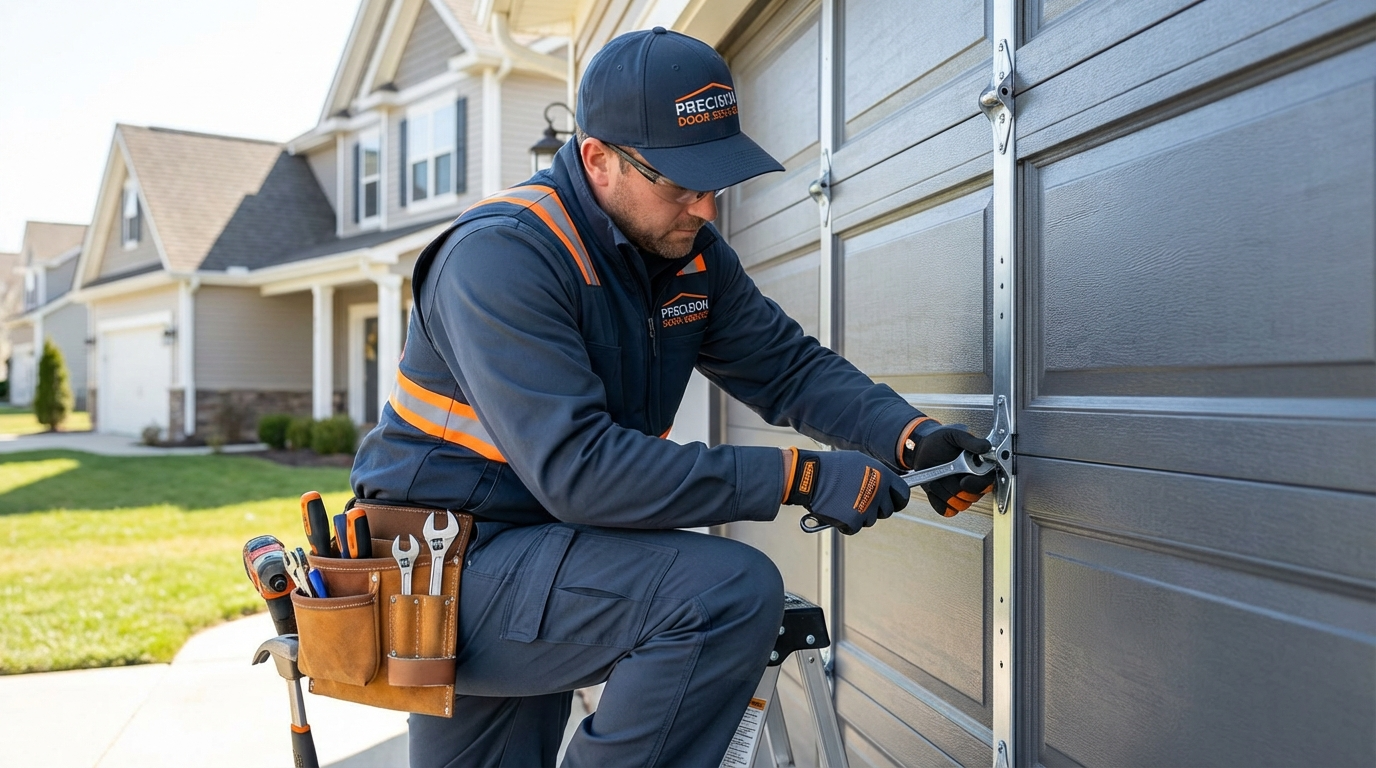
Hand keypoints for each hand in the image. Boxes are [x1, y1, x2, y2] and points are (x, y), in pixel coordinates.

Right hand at [782, 448, 908, 534]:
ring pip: (871, 520)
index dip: (898, 500)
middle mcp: (878, 492)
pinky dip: (846, 523)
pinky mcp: (854, 521)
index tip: (893, 503)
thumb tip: (884, 484)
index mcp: (882, 475)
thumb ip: (875, 474)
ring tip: (843, 502)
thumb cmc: (831, 467)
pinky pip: (855, 527)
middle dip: (876, 509)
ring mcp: (867, 508)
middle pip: (887, 510)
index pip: (903, 494)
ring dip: (859, 515)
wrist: (809, 477)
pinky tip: (836, 510)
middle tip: (860, 503)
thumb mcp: (859, 462)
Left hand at [900, 420, 993, 516]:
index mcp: (979, 468)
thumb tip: (986, 447)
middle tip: (945, 474)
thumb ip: (970, 441)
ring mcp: (959, 493)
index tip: (964, 480)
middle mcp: (972, 482)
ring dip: (946, 493)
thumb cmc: (940, 440)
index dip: (976, 485)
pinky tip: (933, 488)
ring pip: (960, 505)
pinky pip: (946, 511)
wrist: (921, 447)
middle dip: (956, 487)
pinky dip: (938, 502)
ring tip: (936, 479)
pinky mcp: (946, 500)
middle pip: (972, 497)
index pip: (987, 484)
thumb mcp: (954, 435)